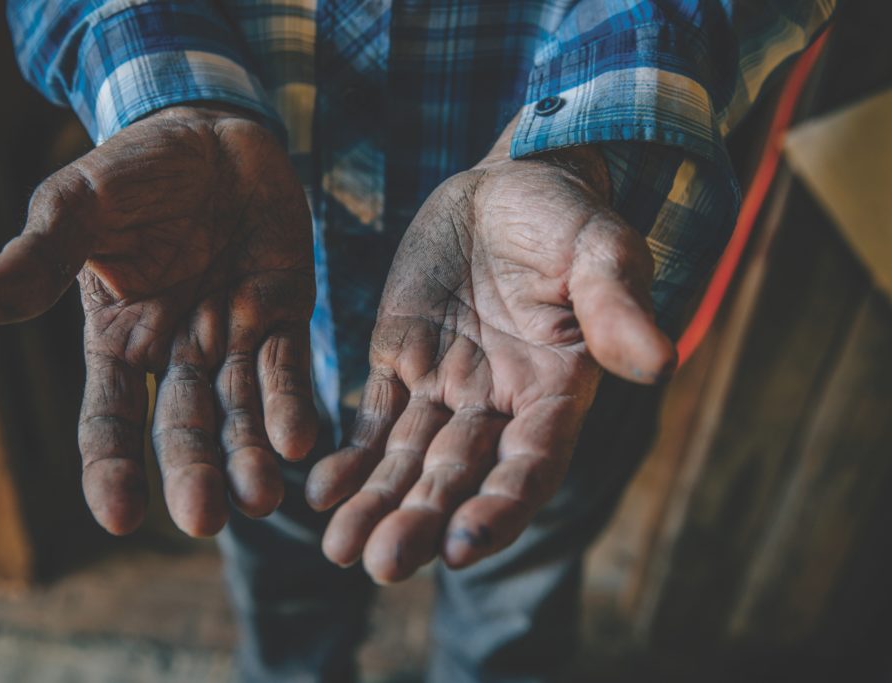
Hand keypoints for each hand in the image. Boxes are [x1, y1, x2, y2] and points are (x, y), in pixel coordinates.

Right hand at [0, 106, 315, 536]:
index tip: (120, 519)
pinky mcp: (279, 314)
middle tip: (206, 521)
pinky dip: (293, 403)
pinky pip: (287, 368)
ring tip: (264, 498)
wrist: (212, 134)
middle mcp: (174, 351)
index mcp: (117, 339)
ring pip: (240, 411)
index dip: (111, 469)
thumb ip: (39, 258)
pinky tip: (302, 440)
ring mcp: (229, 337)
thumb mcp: (79, 207)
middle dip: (194, 474)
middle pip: (182, 429)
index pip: (109, 419)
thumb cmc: (135, 170)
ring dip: (250, 456)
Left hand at [306, 116, 673, 582]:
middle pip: (459, 477)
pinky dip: (350, 458)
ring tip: (338, 549)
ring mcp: (446, 387)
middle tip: (380, 565)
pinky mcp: (400, 362)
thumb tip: (660, 362)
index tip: (462, 550)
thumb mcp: (599, 247)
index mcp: (556, 390)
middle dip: (422, 522)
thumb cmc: (563, 217)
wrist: (504, 189)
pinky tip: (320, 491)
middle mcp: (499, 404)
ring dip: (377, 506)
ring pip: (409, 461)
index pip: (530, 465)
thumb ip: (618, 304)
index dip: (499, 509)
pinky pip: (372, 420)